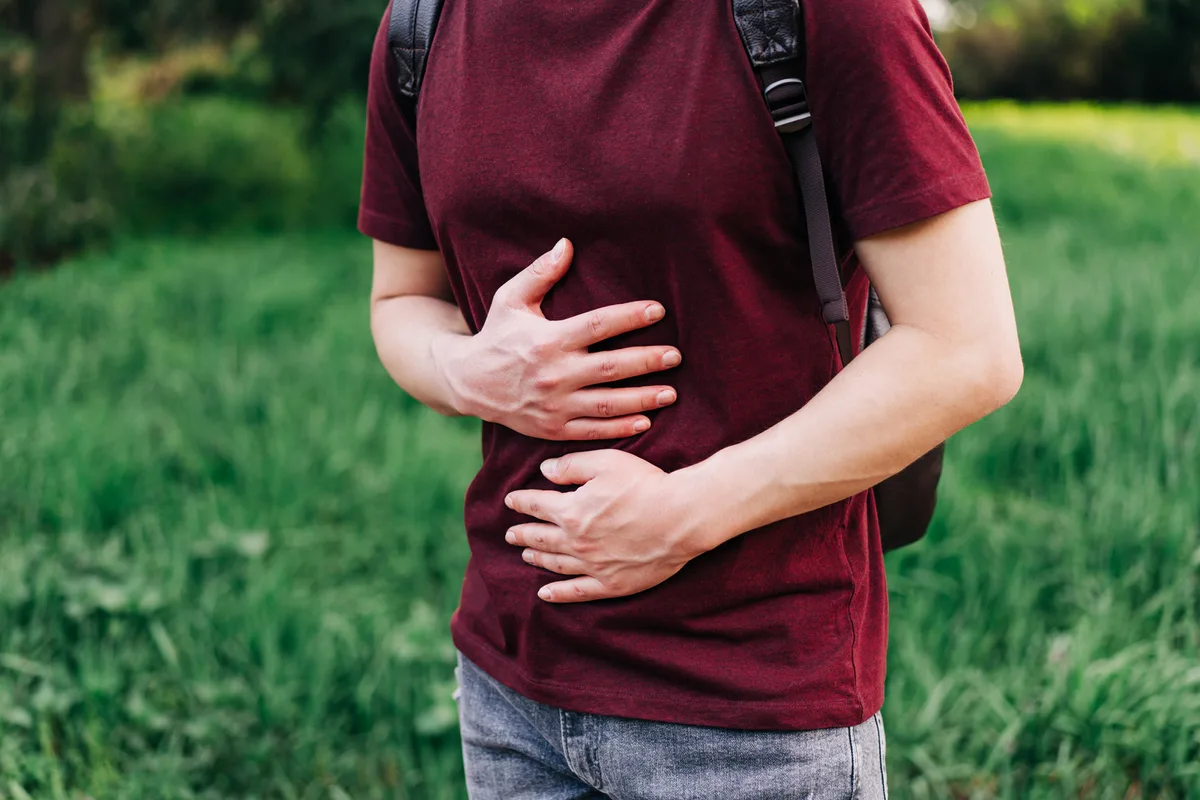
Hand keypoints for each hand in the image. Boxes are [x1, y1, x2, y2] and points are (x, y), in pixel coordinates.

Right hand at [436, 239, 681, 439]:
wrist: (467, 382)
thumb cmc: (496, 335)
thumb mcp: (510, 300)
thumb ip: (540, 273)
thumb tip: (567, 244)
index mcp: (548, 340)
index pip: (597, 325)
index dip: (630, 317)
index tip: (658, 310)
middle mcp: (554, 373)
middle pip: (610, 367)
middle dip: (647, 361)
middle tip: (676, 356)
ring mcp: (554, 404)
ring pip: (607, 403)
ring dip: (642, 399)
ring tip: (671, 394)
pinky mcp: (553, 427)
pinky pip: (592, 430)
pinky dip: (620, 427)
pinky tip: (645, 421)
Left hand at [503, 450, 707, 601]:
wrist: (681, 517)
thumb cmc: (646, 485)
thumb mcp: (607, 462)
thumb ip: (572, 466)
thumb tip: (544, 471)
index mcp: (571, 511)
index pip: (536, 506)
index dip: (521, 502)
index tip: (510, 501)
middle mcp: (576, 542)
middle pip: (540, 538)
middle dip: (522, 534)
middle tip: (509, 534)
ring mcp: (593, 566)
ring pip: (555, 564)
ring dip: (537, 558)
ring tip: (525, 555)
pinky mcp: (611, 584)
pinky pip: (577, 592)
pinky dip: (558, 593)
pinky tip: (544, 593)